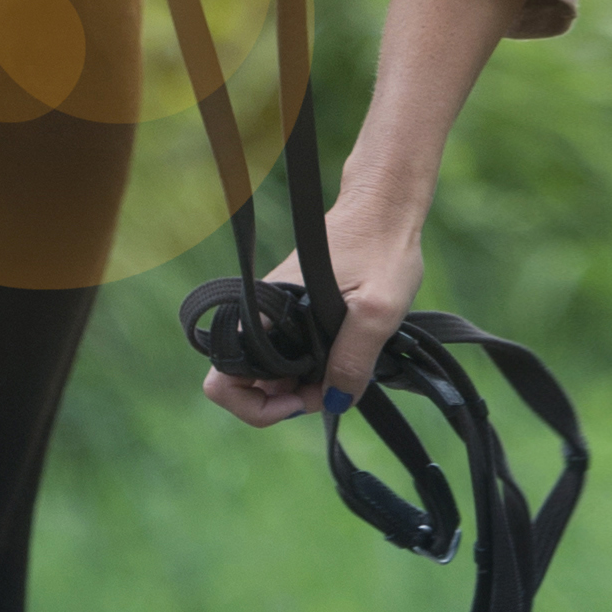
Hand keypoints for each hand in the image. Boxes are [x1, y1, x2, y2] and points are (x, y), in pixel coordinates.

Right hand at [200, 189, 424, 426]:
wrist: (387, 205)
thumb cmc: (383, 248)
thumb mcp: (378, 310)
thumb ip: (354, 359)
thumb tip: (333, 401)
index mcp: (267, 312)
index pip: (224, 378)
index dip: (256, 406)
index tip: (301, 400)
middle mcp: (264, 314)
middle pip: (245, 381)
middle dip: (281, 402)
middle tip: (329, 393)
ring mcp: (279, 313)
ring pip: (269, 371)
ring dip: (297, 387)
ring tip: (340, 380)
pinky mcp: (296, 310)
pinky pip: (288, 353)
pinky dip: (308, 369)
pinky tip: (341, 360)